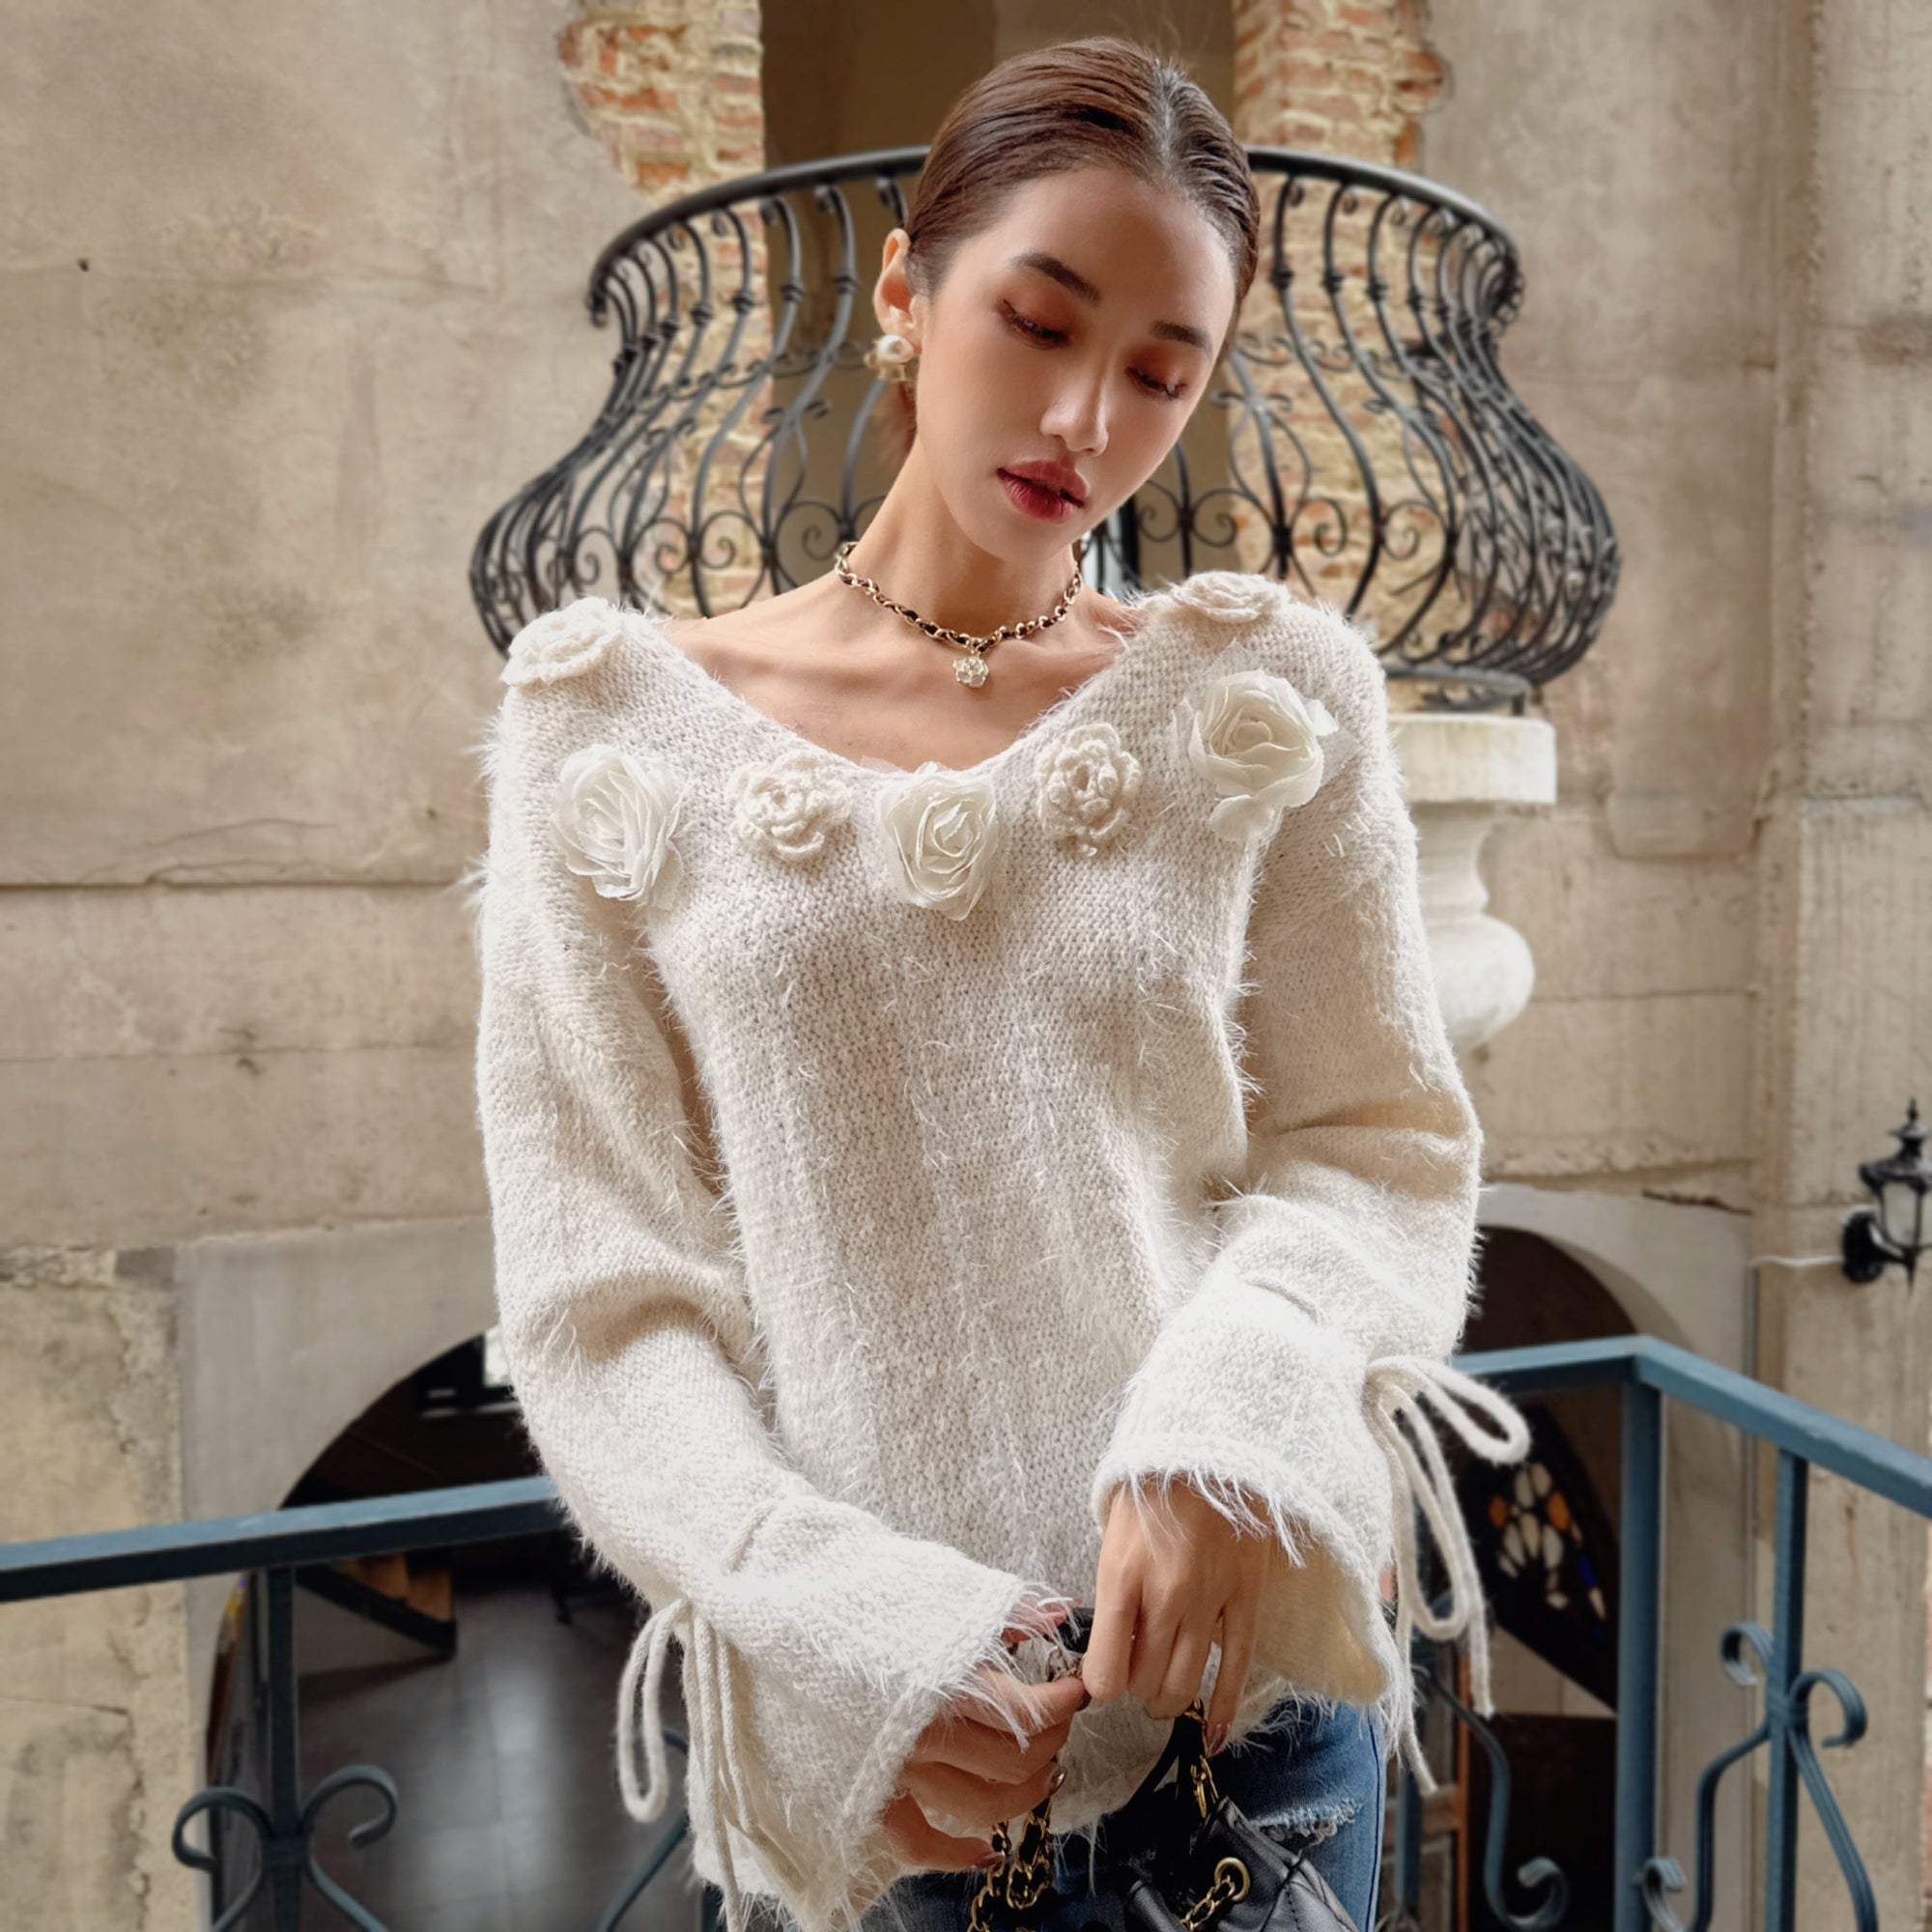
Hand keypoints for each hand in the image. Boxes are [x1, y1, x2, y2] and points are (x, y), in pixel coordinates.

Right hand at [881, 1616, 1091, 1872]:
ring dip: (1023, 1794)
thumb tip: (1054, 1616)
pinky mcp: (870, 1792)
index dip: (1062, 1704)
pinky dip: (956, 1853)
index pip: (1027, 1711)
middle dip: (1050, 1741)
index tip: (1077, 1688)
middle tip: (1059, 1720)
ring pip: (980, 1805)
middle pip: (1013, 1760)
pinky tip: (987, 1851)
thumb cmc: (862, 1598)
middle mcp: (925, 1732)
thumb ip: (1001, 1611)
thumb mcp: (937, 1593)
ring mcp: (897, 1768)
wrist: (788, 1617)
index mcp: (944, 1679)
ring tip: (1044, 1772)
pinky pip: (918, 1840)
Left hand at [1080, 1480, 1272, 1752]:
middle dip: (1137, 1690)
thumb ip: (1113, 1598)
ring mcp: (1209, 1600)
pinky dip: (1225, 1705)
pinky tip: (1214, 1729)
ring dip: (1170, 1698)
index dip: (1102, 1686)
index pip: (1105, 1674)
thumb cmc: (1148, 1495)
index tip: (1105, 1678)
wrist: (1203, 1451)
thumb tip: (1111, 1653)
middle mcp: (1164, 1597)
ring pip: (1186, 1684)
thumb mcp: (1112, 1541)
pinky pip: (1237, 1666)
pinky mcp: (1246, 1597)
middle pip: (1146, 1683)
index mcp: (1121, 1579)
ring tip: (1165, 1692)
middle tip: (1138, 1678)